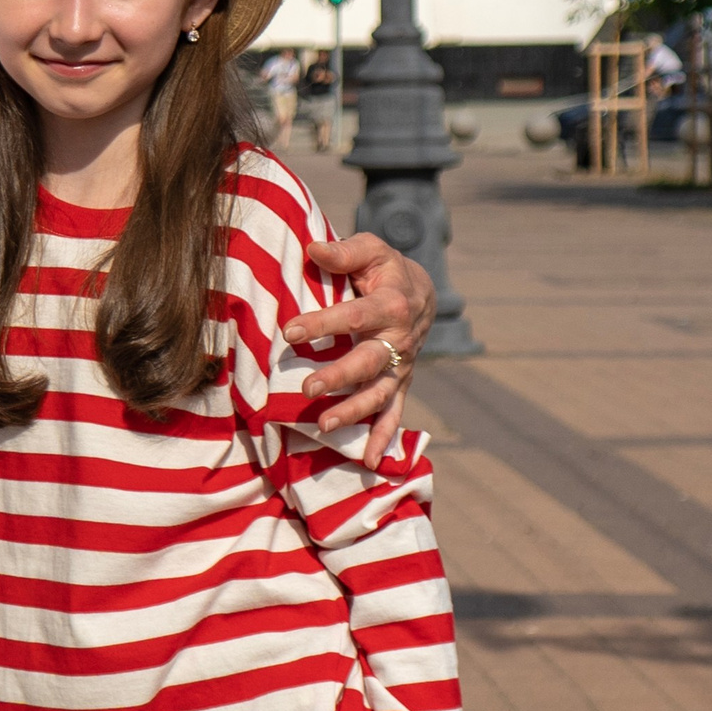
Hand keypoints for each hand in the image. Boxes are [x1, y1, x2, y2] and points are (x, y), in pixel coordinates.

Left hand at [282, 233, 435, 467]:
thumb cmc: (386, 269)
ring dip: (354, 412)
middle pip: (368, 362)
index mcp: (392, 304)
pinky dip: (385, 438)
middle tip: (305, 389)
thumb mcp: (371, 250)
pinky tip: (370, 461)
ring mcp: (401, 366)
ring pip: (379, 394)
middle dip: (338, 377)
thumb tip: (312, 249)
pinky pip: (394, 413)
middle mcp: (400, 340)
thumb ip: (344, 251)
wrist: (422, 292)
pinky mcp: (401, 383)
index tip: (289, 330)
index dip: (322, 323)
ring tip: (324, 425)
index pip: (355, 316)